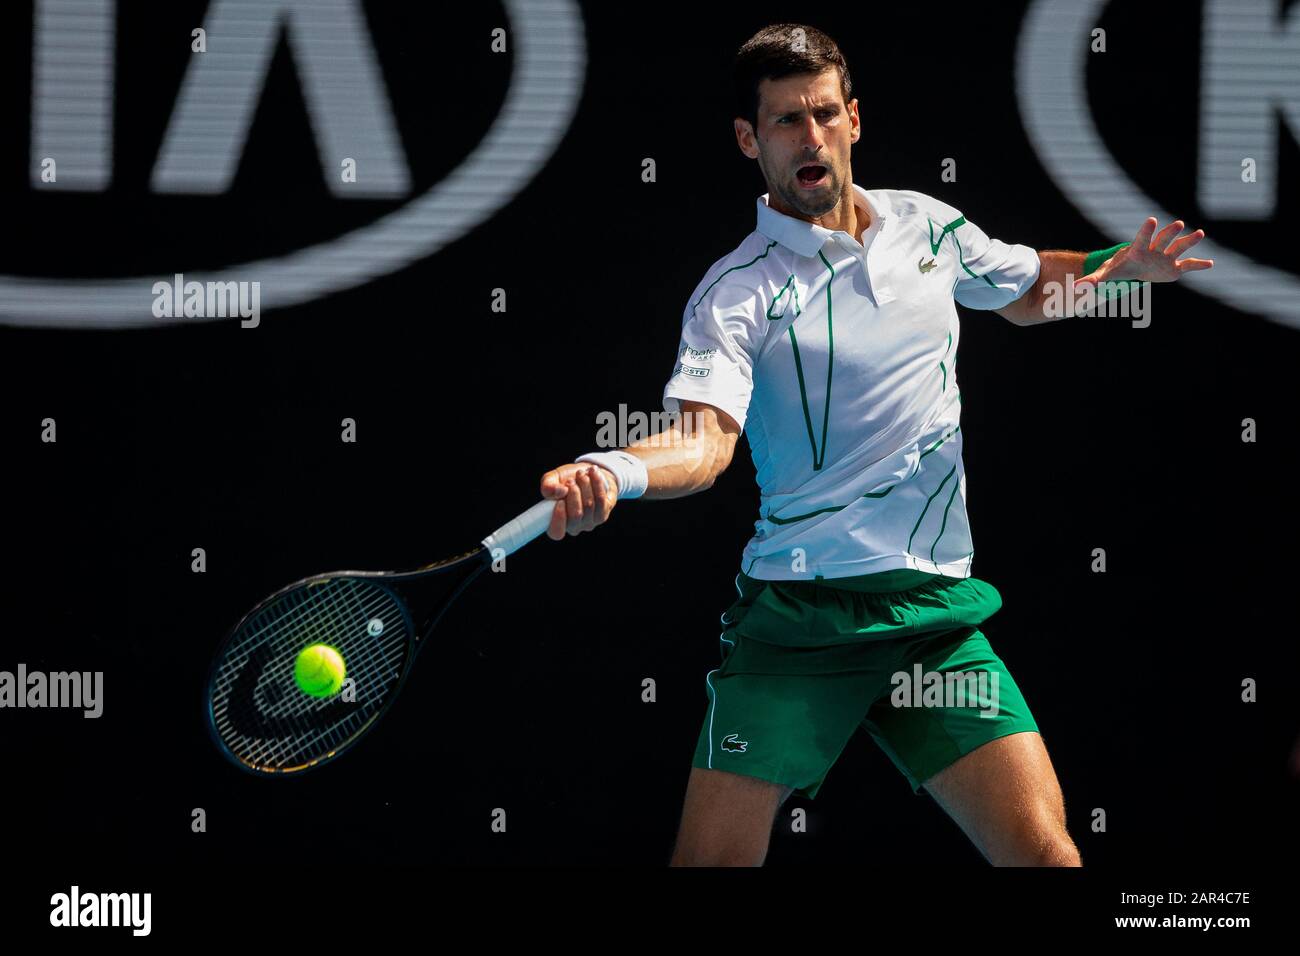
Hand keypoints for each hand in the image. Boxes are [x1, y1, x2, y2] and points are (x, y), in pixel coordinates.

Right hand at [539, 463, 617, 539]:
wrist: (588, 475)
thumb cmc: (566, 480)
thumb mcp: (552, 479)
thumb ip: (548, 486)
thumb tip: (560, 492)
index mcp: (556, 523)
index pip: (556, 532)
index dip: (558, 519)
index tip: (560, 501)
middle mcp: (573, 527)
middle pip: (576, 515)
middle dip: (574, 493)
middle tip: (570, 480)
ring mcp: (589, 523)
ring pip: (589, 505)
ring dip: (585, 485)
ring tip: (581, 474)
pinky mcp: (602, 516)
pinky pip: (600, 499)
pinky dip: (596, 483)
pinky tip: (593, 473)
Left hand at [1074, 217, 1213, 288]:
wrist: (1133, 268)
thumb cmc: (1119, 268)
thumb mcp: (1105, 276)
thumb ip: (1092, 281)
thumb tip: (1076, 287)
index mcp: (1138, 250)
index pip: (1142, 238)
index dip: (1146, 230)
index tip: (1151, 220)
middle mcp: (1155, 250)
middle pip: (1163, 239)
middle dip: (1170, 232)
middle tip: (1178, 223)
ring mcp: (1166, 257)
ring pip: (1179, 248)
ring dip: (1189, 241)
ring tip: (1200, 233)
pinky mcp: (1174, 267)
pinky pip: (1188, 265)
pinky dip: (1198, 265)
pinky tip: (1210, 264)